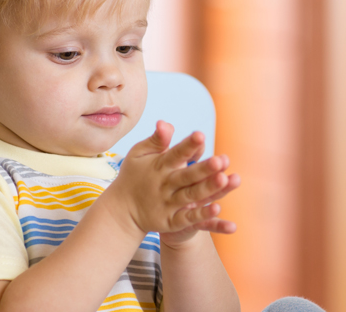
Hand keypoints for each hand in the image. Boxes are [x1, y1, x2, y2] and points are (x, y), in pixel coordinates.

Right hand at [104, 121, 240, 239]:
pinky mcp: (171, 221)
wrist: (121, 209)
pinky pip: (188, 218)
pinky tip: (217, 208)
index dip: (188, 145)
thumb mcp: (139, 154)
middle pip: (187, 176)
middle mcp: (165, 184)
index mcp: (159, 166)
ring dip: (207, 189)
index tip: (201, 135)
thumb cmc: (134, 175)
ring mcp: (168, 204)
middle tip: (220, 160)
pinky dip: (201, 215)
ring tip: (224, 180)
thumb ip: (156, 140)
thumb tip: (165, 123)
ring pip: (191, 196)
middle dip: (203, 168)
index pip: (176, 153)